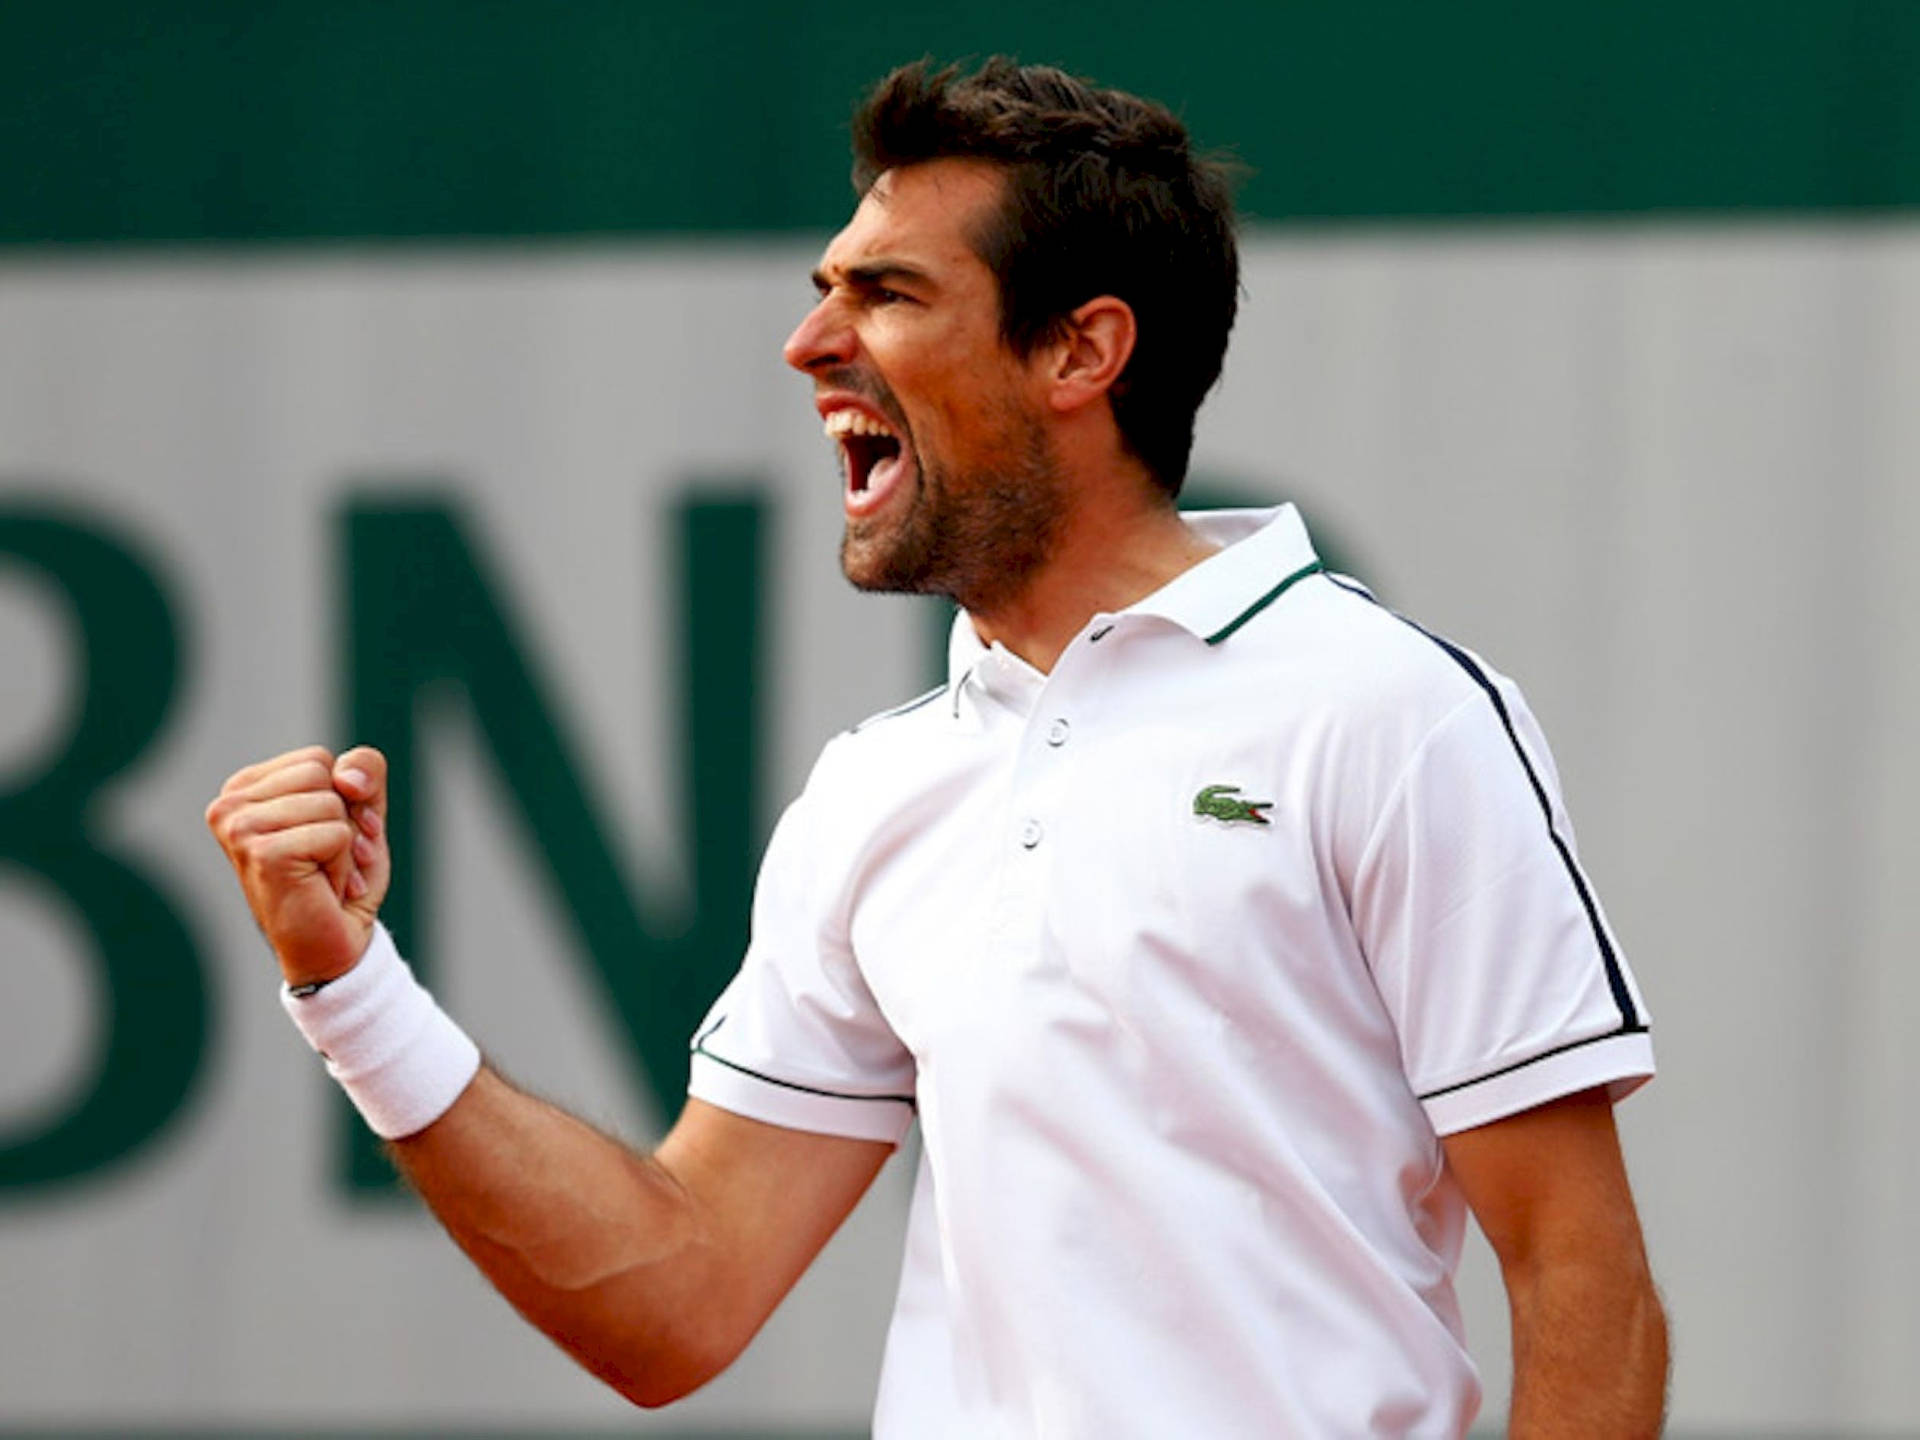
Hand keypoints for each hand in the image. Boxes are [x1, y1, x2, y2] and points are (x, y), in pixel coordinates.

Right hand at [206, 744, 391, 987]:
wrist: (335, 947)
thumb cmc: (341, 881)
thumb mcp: (361, 813)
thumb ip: (363, 773)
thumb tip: (346, 779)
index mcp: (244, 788)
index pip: (319, 758)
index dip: (342, 798)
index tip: (327, 840)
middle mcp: (230, 805)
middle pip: (324, 773)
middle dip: (343, 819)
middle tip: (326, 861)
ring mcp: (240, 829)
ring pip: (332, 802)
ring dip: (343, 845)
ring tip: (321, 876)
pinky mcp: (262, 853)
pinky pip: (336, 834)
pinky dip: (344, 865)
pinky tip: (322, 889)